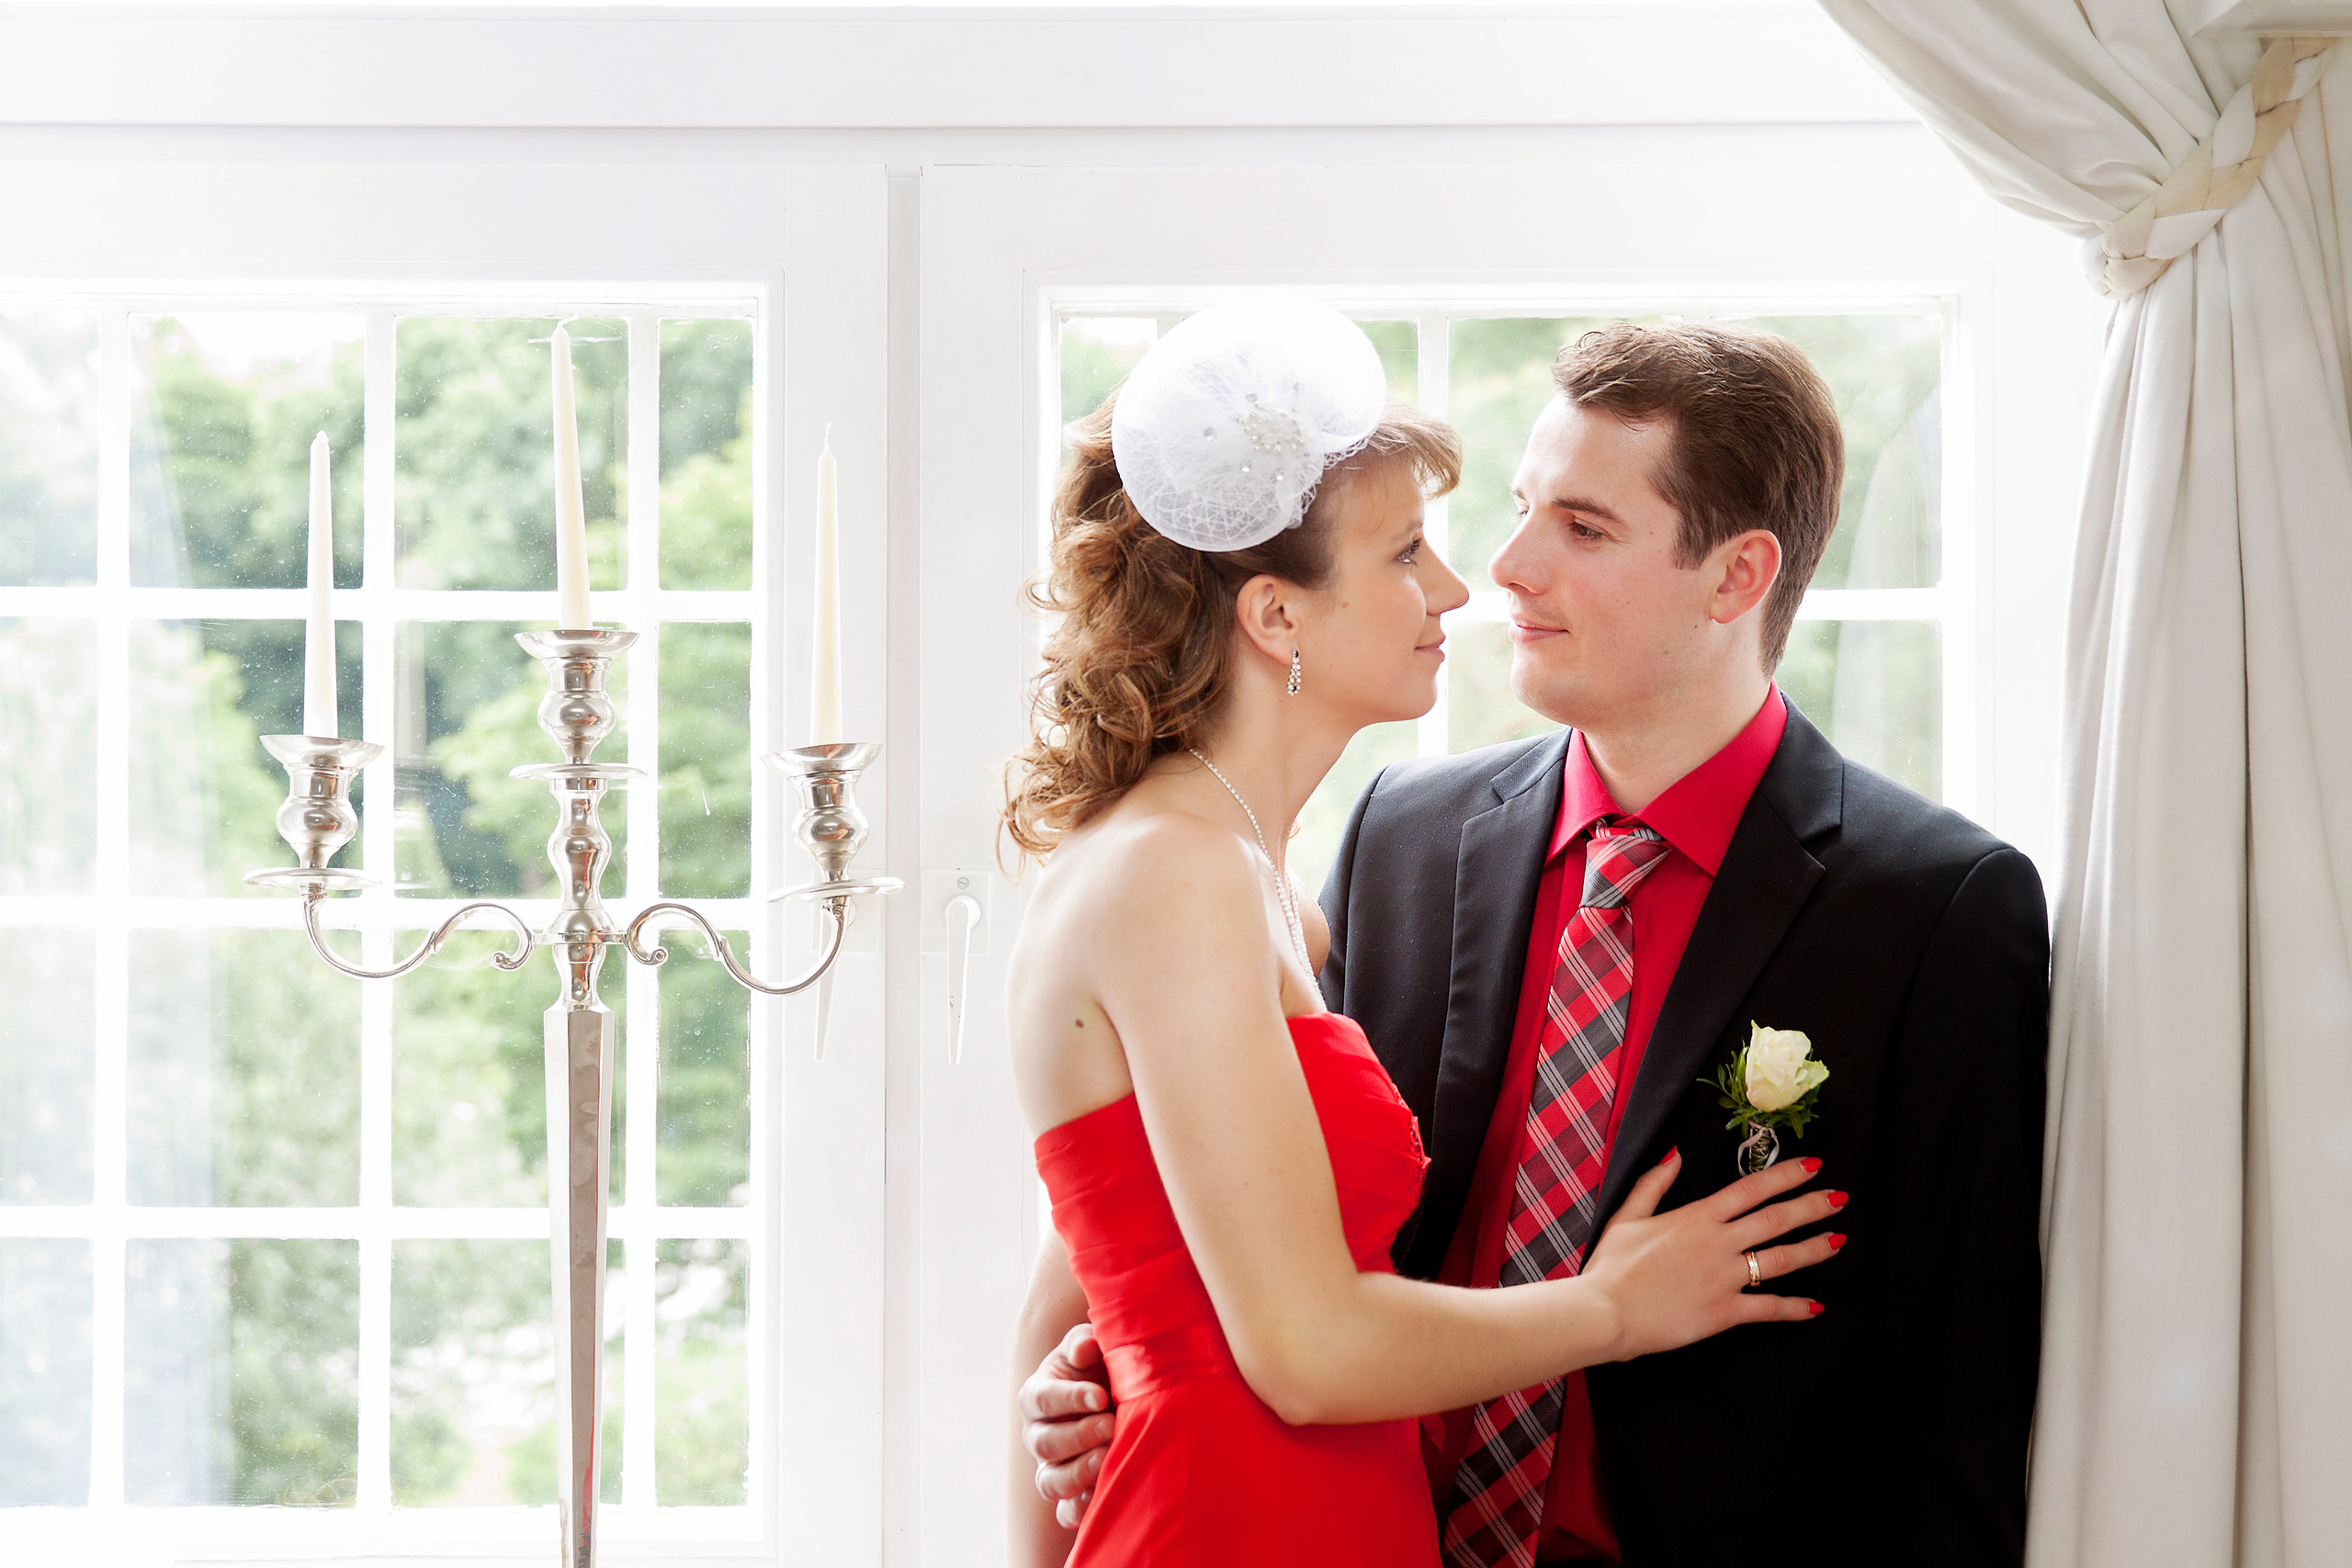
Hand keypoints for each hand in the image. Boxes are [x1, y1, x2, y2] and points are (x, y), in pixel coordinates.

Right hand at [1019, 1321, 1116, 1527]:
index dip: (1069, 1398)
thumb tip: (1086, 1348)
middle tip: (1110, 1426)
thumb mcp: (1092, 1347)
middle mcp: (1038, 1435)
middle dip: (1078, 1436)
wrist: (1115, 1394)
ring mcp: (1052, 1467)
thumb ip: (1085, 1343)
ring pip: (1050, 1482)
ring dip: (1077, 1474)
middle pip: (1044, 1443)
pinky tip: (1100, 1497)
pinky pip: (1066, 1512)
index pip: (1043, 1398)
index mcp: (1037, 1395)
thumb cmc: (1099, 1365)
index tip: (1099, 1396)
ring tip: (1106, 1459)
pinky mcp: (1070, 1494)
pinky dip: (1079, 1510)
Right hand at [1580, 1148, 1845, 1360]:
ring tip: (1839, 1240)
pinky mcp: (1724, 1311)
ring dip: (1814, 1249)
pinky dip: (1795, 1308)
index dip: (1785, 1175)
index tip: (1812, 1166)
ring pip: (1781, 1259)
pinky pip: (1769, 1307)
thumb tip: (1675, 1153)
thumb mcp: (1627, 1215)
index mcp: (1696, 1216)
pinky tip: (1816, 1306)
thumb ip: (1654, 1183)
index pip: (1751, 1189)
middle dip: (1812, 1205)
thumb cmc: (1612, 1266)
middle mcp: (1718, 1242)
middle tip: (1840, 1197)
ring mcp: (1724, 1277)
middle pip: (1776, 1218)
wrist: (1605, 1312)